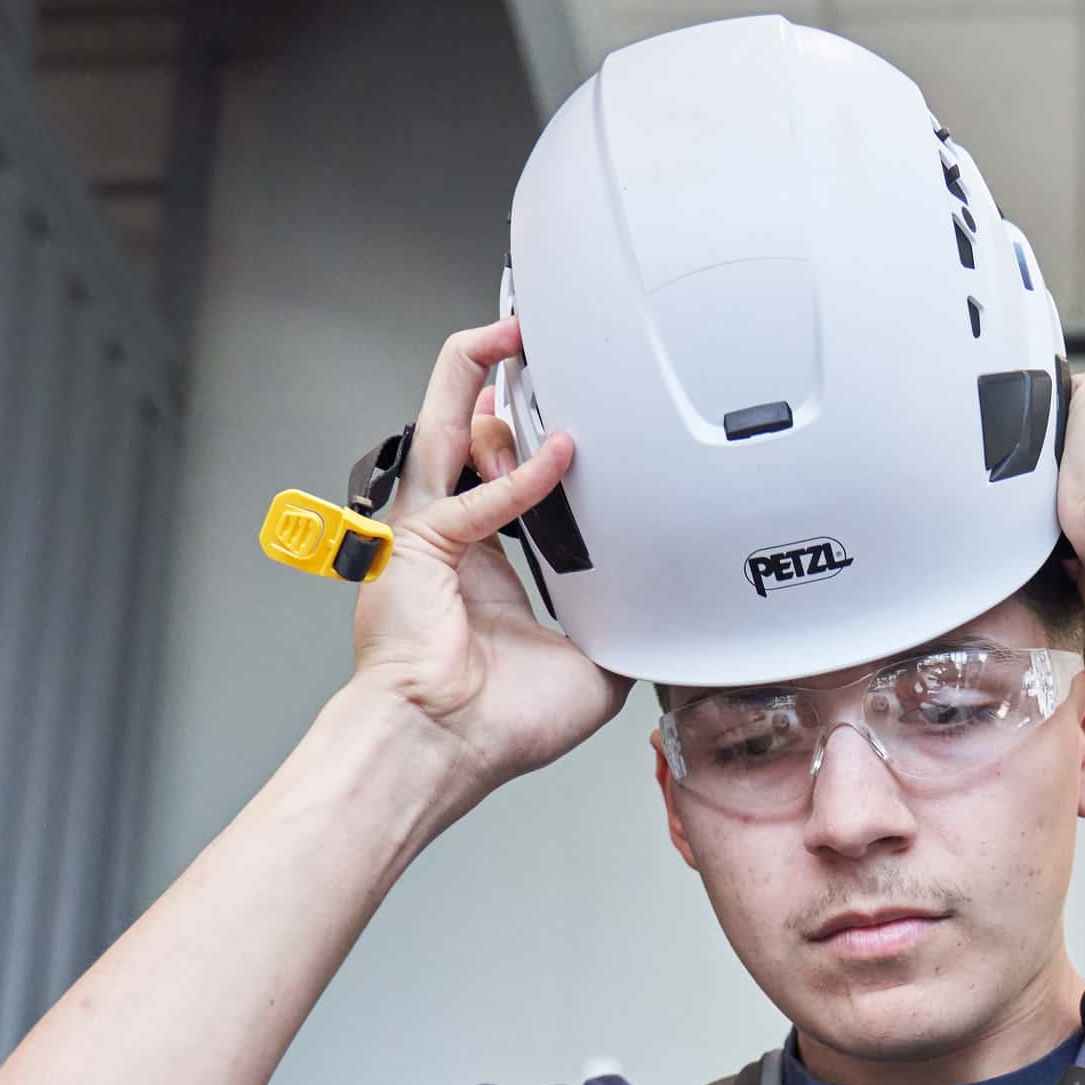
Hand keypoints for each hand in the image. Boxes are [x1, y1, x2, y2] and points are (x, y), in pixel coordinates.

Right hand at [335, 319, 629, 790]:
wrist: (443, 749)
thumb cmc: (493, 724)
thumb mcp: (590, 668)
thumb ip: (621, 627)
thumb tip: (664, 616)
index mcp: (480, 567)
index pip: (501, 479)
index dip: (526, 441)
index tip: (560, 413)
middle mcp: (449, 542)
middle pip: (463, 436)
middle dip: (490, 380)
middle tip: (525, 342)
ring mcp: (428, 536)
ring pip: (443, 432)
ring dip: (473, 378)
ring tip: (508, 335)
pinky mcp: (420, 546)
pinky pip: (474, 497)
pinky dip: (518, 475)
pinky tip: (556, 453)